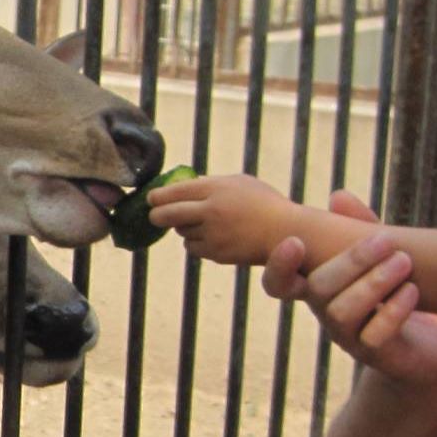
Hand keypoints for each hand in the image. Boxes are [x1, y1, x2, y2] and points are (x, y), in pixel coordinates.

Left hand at [149, 173, 294, 264]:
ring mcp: (213, 233)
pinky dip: (197, 243)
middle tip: (153, 215)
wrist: (285, 232)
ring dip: (185, 228)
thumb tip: (181, 187)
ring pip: (182, 232)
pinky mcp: (216, 253)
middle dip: (156, 215)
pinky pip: (193, 248)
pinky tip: (211, 237)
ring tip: (204, 223)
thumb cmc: (263, 203)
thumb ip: (210, 184)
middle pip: (168, 214)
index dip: (158, 196)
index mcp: (216, 189)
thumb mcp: (239, 183)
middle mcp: (212, 211)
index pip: (175, 192)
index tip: (151, 198)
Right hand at [261, 192, 436, 383]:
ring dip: (374, 282)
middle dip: (351, 261)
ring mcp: (348, 337)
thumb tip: (337, 196)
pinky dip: (394, 310)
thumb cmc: (398, 296)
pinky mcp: (375, 354)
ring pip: (342, 312)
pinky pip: (373, 336)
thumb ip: (360, 229)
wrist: (427, 348)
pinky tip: (413, 292)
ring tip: (405, 262)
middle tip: (385, 240)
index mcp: (321, 289)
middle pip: (319, 288)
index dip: (280, 266)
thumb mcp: (382, 258)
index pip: (279, 284)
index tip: (295, 242)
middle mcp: (327, 314)